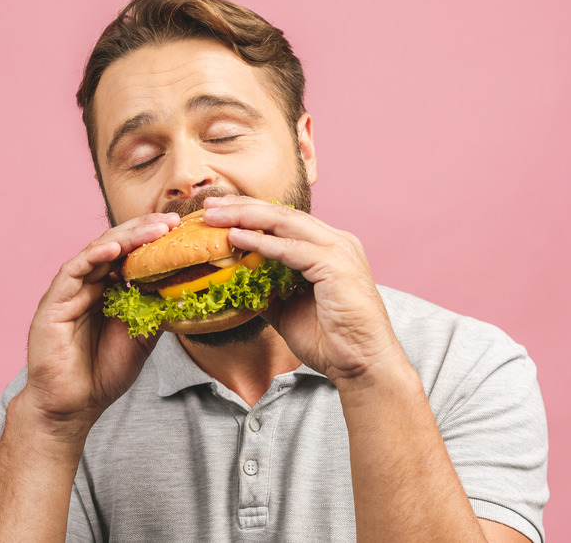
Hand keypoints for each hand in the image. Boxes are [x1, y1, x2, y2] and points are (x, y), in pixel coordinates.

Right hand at [14, 212, 180, 442]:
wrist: (74, 406)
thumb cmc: (103, 373)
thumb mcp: (142, 338)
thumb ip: (156, 311)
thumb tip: (185, 288)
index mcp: (107, 291)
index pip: (131, 256)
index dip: (153, 241)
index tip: (181, 230)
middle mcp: (88, 285)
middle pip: (116, 247)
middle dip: (144, 231)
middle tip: (172, 222)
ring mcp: (69, 291)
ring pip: (97, 252)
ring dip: (126, 239)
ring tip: (153, 229)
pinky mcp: (53, 302)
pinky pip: (74, 272)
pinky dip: (94, 257)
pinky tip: (116, 250)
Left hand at [202, 196, 402, 383]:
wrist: (361, 365)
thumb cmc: (330, 341)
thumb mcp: (287, 309)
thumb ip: (265, 289)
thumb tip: (233, 283)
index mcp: (327, 247)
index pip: (283, 220)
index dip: (248, 212)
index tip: (217, 212)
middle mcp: (336, 241)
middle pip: (281, 214)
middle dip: (242, 206)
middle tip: (209, 205)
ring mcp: (339, 250)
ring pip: (285, 223)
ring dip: (245, 217)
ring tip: (215, 217)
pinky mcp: (336, 266)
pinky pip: (291, 249)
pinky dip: (262, 243)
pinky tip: (236, 238)